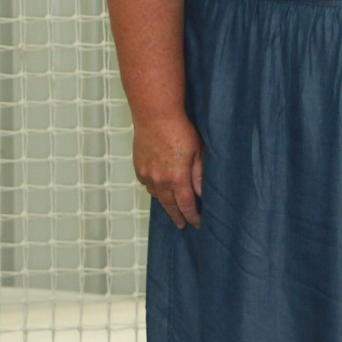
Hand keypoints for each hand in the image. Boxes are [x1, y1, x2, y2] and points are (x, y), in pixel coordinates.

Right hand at [134, 112, 202, 227]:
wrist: (155, 116)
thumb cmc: (180, 130)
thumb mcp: (198, 152)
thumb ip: (199, 175)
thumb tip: (202, 194)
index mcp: (178, 178)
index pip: (187, 205)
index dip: (193, 216)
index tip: (197, 223)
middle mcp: (161, 181)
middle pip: (170, 206)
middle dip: (178, 217)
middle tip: (182, 224)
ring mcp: (148, 175)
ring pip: (158, 196)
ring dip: (166, 204)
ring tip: (172, 209)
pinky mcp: (139, 168)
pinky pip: (148, 185)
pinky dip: (155, 190)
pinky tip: (160, 190)